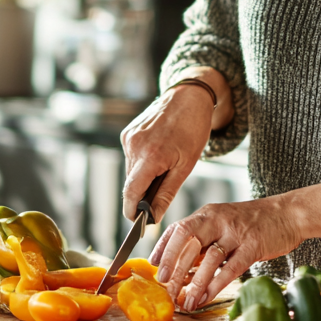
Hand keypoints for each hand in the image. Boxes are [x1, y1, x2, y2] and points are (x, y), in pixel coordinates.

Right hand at [120, 84, 212, 221]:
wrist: (189, 96)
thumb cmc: (193, 130)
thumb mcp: (185, 166)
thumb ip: (166, 193)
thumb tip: (153, 217)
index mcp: (150, 155)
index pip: (131, 193)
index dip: (132, 211)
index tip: (137, 223)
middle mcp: (134, 145)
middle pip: (131, 183)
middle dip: (142, 195)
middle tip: (159, 197)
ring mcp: (129, 137)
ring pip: (131, 171)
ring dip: (143, 177)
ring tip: (164, 168)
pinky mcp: (127, 132)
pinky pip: (131, 157)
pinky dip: (142, 163)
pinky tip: (158, 154)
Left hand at [149, 196, 302, 310]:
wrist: (288, 213)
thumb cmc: (254, 223)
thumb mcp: (224, 225)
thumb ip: (204, 243)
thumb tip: (180, 270)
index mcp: (207, 214)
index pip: (178, 228)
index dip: (163, 248)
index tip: (152, 267)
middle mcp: (218, 219)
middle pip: (188, 241)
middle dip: (173, 267)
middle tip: (165, 289)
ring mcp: (236, 232)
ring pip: (209, 258)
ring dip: (195, 283)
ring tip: (186, 301)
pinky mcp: (253, 245)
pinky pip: (230, 268)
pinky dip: (216, 285)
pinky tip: (206, 297)